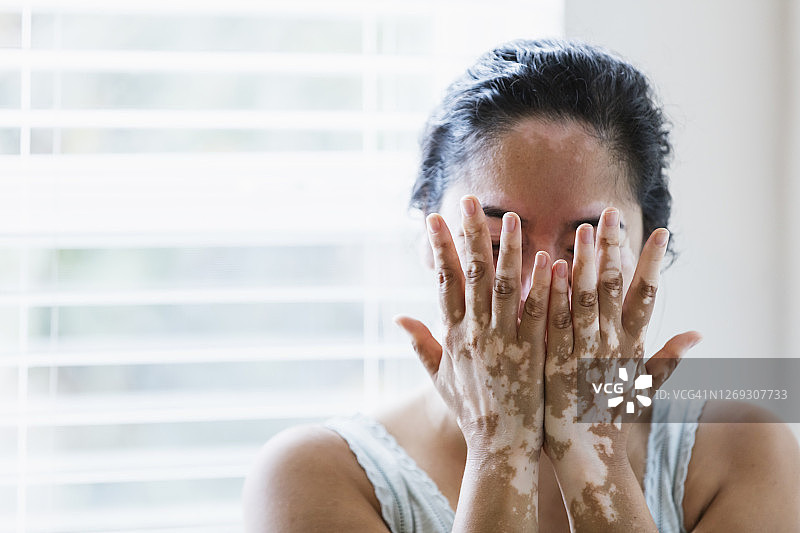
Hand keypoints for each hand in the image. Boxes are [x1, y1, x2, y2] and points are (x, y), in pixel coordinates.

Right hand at [395, 196, 549, 524]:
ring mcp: (507, 343)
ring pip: (509, 289)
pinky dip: (544, 287)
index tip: (434, 218)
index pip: (445, 282)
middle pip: (475, 277)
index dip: (440, 249)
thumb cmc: (470, 412)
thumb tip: (398, 315)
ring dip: (510, 252)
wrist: (499, 449)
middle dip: (471, 236)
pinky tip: (549, 260)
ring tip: (512, 218)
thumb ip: (421, 343)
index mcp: (455, 336)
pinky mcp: (535, 355)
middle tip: (470, 202)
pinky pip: (540, 316)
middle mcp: (478, 334)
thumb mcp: (439, 378)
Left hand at [542, 207, 700, 524]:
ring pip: (584, 299)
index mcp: (630, 345)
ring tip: (583, 229)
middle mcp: (609, 343)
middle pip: (612, 288)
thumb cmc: (612, 417)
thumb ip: (669, 357)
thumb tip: (698, 333)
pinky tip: (549, 266)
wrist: (585, 453)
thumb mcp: (645, 386)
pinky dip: (554, 293)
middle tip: (611, 213)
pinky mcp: (554, 360)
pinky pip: (553, 321)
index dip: (651, 263)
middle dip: (613, 249)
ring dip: (584, 262)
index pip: (645, 295)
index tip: (658, 231)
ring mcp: (581, 351)